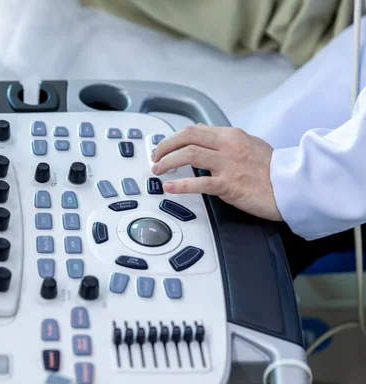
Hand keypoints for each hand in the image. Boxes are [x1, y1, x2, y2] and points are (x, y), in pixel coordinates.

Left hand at [151, 124, 282, 220]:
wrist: (294, 187)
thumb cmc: (273, 170)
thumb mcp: (249, 145)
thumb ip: (225, 141)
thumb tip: (202, 135)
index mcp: (232, 135)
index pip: (194, 130)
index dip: (173, 138)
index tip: (163, 147)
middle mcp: (228, 146)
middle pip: (187, 137)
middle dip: (164, 146)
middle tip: (155, 157)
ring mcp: (229, 165)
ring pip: (189, 155)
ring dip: (167, 162)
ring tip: (157, 170)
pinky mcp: (230, 185)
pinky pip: (199, 183)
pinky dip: (181, 185)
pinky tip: (170, 187)